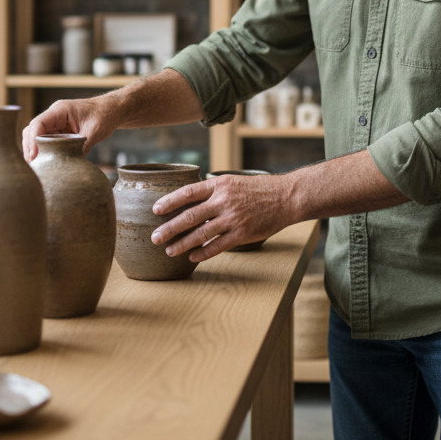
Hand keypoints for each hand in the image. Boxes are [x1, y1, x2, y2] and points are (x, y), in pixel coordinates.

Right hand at [21, 97, 115, 160]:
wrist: (112, 110)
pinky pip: (45, 140)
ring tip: (36, 166)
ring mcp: (55, 123)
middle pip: (32, 130)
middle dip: (29, 147)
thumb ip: (82, 147)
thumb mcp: (94, 132)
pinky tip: (44, 162)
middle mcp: (54, 115)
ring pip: (35, 136)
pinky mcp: (59, 130)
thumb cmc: (104, 116)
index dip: (33, 140)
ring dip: (33, 150)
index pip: (38, 123)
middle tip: (32, 165)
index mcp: (60, 110)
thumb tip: (71, 166)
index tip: (34, 156)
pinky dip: (42, 150)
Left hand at [150, 173, 296, 262]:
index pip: (189, 192)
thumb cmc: (258, 189)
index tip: (155, 210)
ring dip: (182, 243)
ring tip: (169, 250)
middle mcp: (224, 201)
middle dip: (169, 228)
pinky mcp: (242, 233)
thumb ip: (213, 191)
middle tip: (154, 237)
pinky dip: (203, 253)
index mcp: (220, 185)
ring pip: (201, 234)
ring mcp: (233, 218)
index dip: (170, 201)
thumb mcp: (233, 182)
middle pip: (190, 216)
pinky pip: (218, 246)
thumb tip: (189, 200)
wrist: (286, 197)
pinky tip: (192, 257)